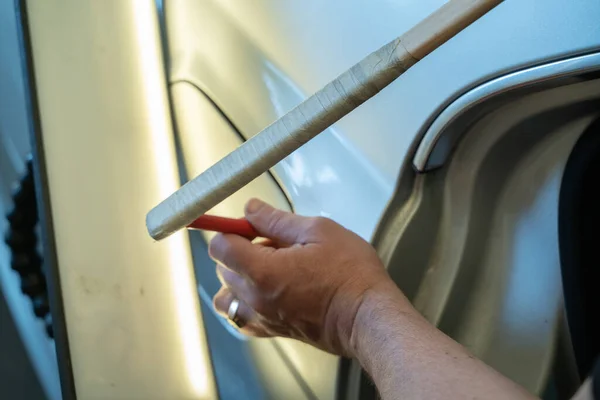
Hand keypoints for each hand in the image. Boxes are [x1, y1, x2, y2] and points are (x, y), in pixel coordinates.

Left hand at [209, 198, 398, 355]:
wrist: (368, 318)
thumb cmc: (350, 274)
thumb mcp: (318, 231)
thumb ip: (277, 220)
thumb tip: (251, 209)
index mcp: (262, 270)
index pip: (220, 246)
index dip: (232, 230)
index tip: (251, 226)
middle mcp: (255, 298)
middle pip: (223, 268)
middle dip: (241, 251)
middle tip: (276, 245)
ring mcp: (262, 318)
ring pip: (226, 295)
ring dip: (239, 279)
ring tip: (269, 270)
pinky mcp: (271, 331)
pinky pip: (241, 317)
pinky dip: (245, 303)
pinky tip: (270, 292)